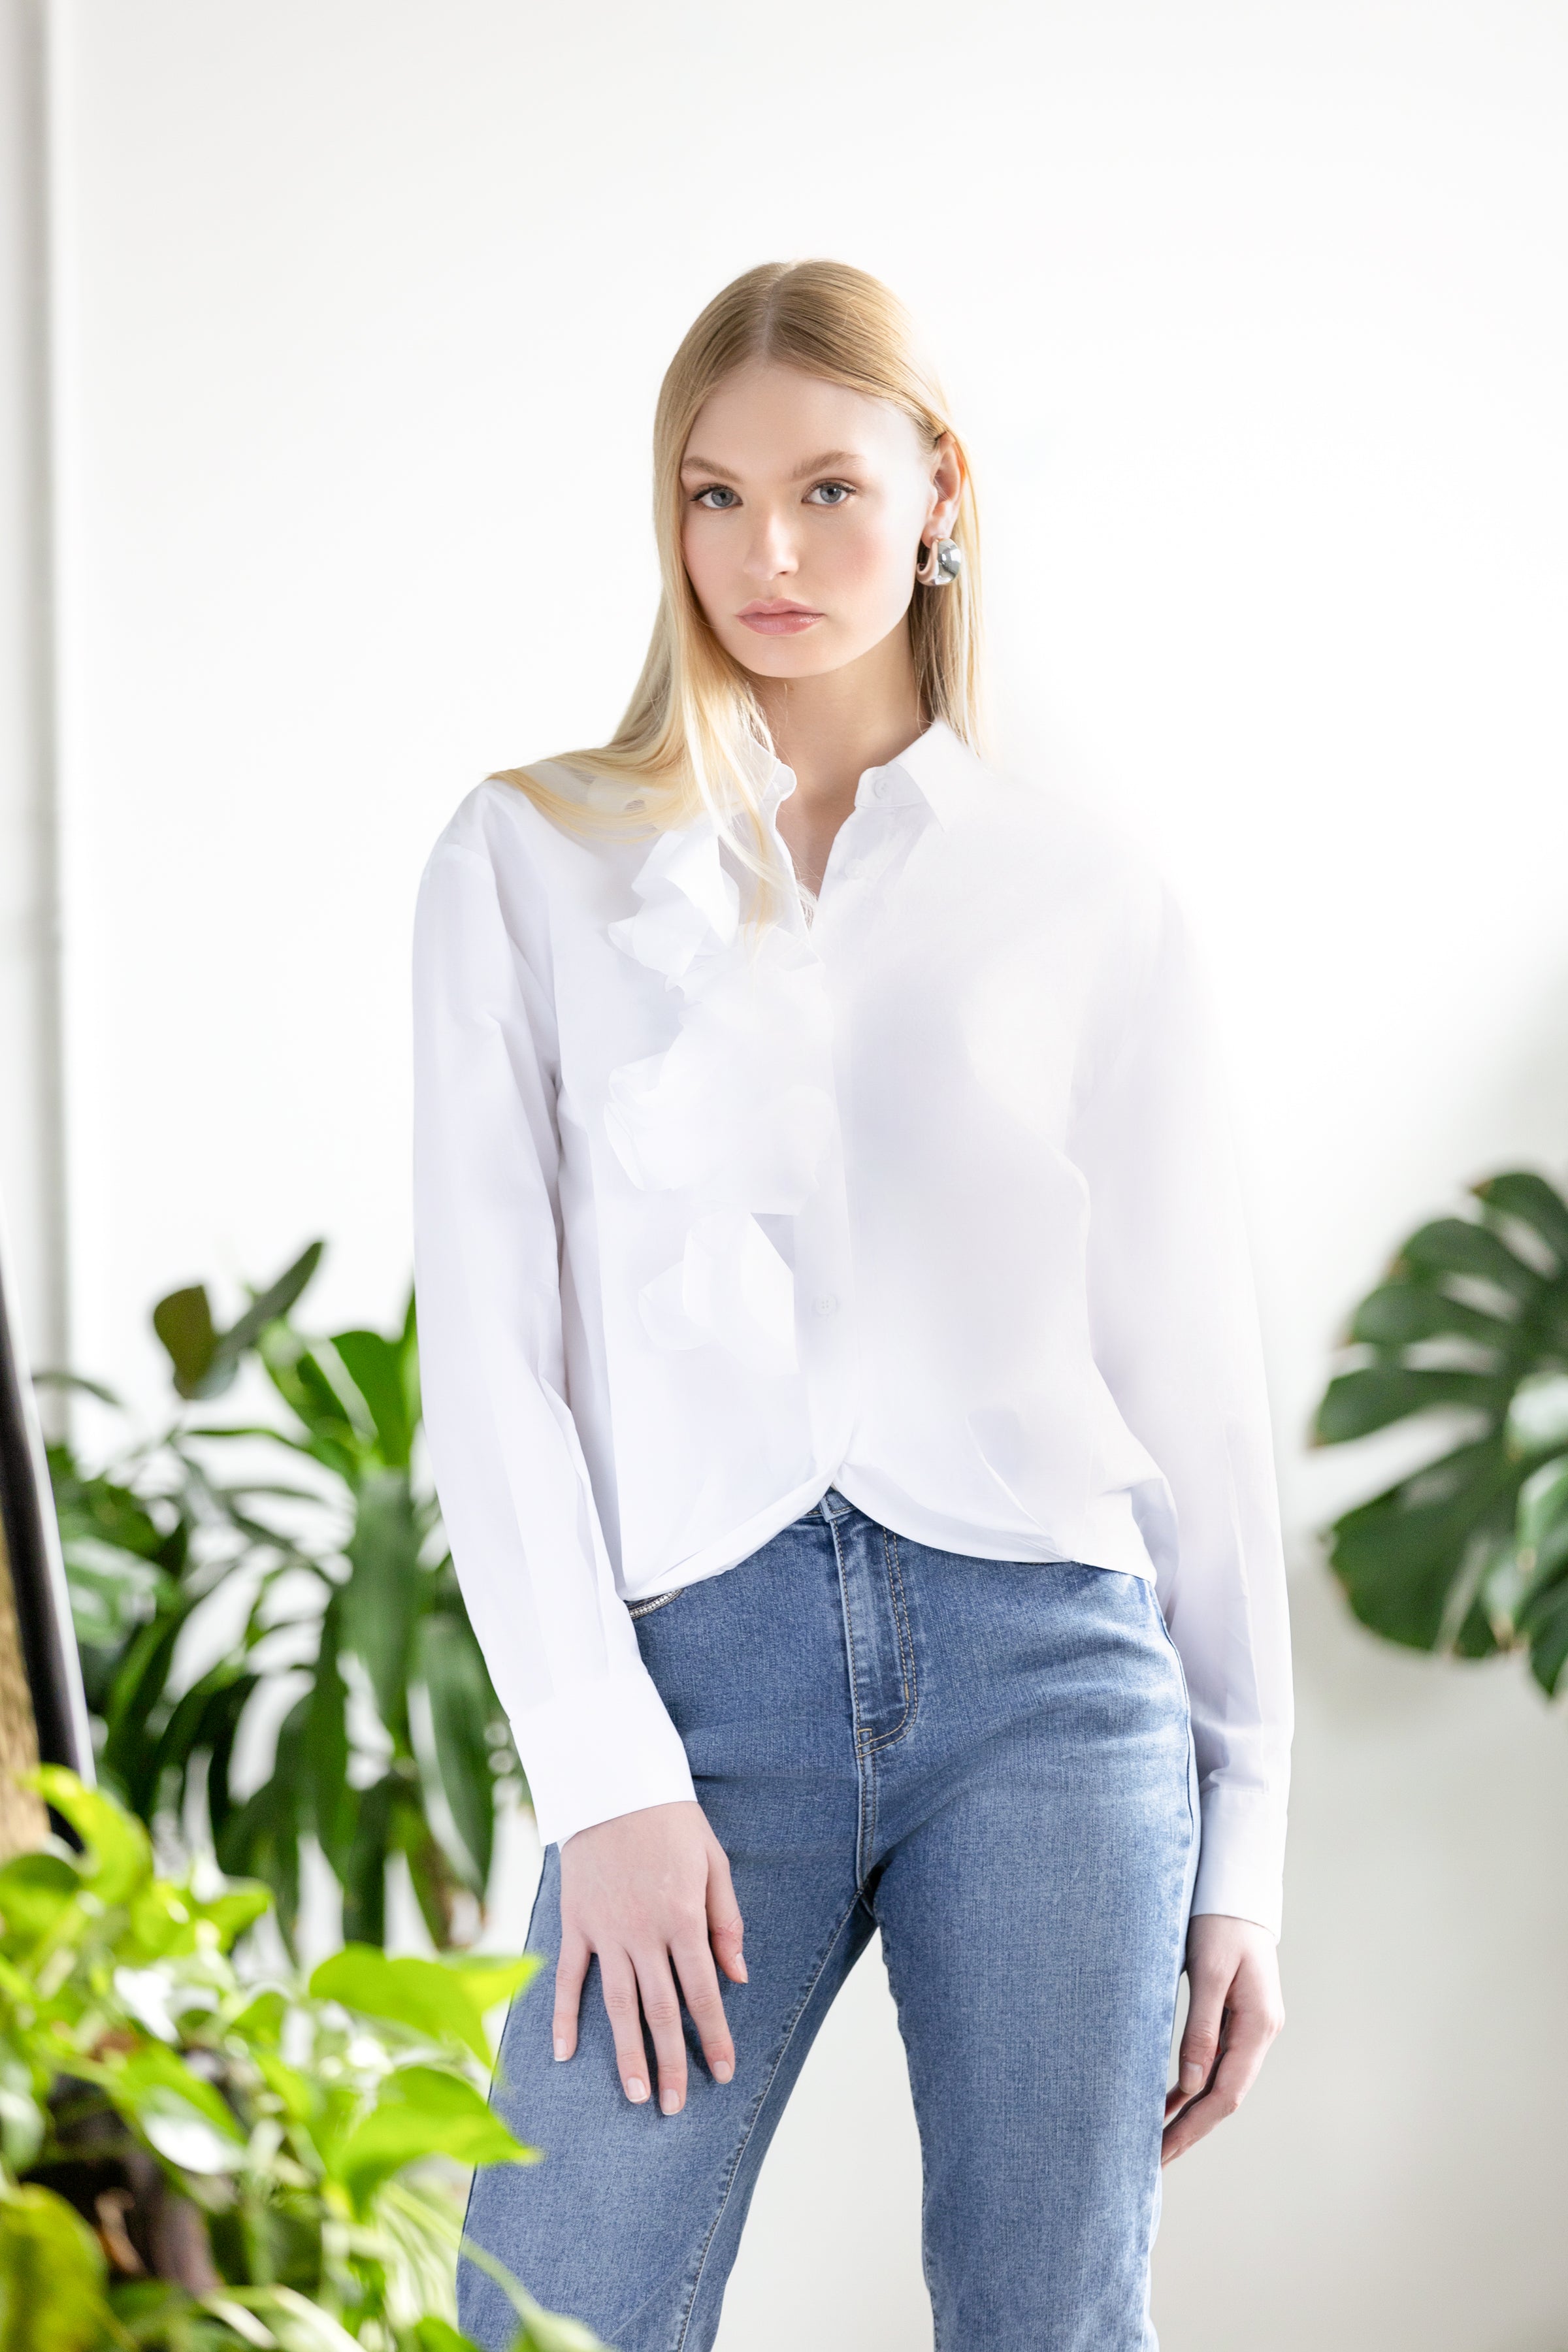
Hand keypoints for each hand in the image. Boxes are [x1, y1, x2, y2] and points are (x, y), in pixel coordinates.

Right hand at [552, 1800, 746, 2115]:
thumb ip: (726, 1921)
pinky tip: (565, 2054)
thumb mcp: (713, 1862)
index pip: (702, 1992)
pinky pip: (569, 1978)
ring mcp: (605, 1931)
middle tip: (674, 2106)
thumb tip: (738, 1975)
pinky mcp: (575, 1922)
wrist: (613, 1782)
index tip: (723, 2072)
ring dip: (627, 2053)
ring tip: (634, 2095)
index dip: (715, 2035)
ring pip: (617, 2005)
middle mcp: (643, 1933)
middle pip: (660, 2010)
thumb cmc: (671, 1821)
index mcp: (682, 1919)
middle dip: (670, 2063)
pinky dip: (565, 2017)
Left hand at [1161, 1912, 1283, 2164]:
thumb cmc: (1220, 1923)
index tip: (1163, 2149)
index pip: (1227, 2093)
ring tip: (1159, 2138)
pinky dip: (1195, 2084)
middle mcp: (1260, 2032)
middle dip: (1192, 2129)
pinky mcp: (1237, 2017)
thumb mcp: (1209, 1972)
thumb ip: (1202, 2028)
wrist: (1235, 1891)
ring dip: (1192, 2112)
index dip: (1194, 2126)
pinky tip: (1172, 2100)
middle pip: (1226, 2096)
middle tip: (1155, 2158)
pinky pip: (1217, 2061)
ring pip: (1222, 2083)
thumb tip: (1192, 2085)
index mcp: (1258, 2024)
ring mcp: (1251, 2026)